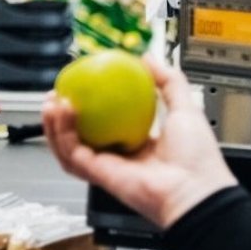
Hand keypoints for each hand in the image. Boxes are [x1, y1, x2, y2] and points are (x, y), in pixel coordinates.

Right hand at [42, 55, 236, 228]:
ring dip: (54, 125)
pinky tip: (63, 112)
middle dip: (61, 117)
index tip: (80, 88)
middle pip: (78, 136)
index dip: (88, 107)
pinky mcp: (98, 175)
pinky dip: (62, 133)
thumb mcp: (185, 108)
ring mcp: (106, 166)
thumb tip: (149, 59)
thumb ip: (169, 82)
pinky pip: (72, 152)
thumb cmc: (197, 159)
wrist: (196, 190)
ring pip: (68, 146)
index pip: (104, 124)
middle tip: (56, 95)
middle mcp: (118, 156)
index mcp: (137, 143)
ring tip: (52, 102)